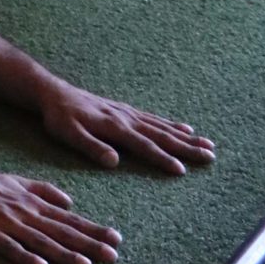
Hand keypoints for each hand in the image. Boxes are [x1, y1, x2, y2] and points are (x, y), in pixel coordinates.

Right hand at [0, 162, 120, 263]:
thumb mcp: (15, 180)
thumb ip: (43, 190)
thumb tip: (69, 201)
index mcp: (32, 202)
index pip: (69, 218)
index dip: (93, 229)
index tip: (116, 238)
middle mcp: (24, 213)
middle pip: (61, 231)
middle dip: (88, 244)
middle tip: (112, 257)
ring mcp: (6, 223)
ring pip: (40, 242)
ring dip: (64, 254)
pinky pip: (9, 248)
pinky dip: (25, 257)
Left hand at [38, 80, 215, 174]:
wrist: (53, 93)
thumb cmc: (59, 118)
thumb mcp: (69, 134)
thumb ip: (91, 147)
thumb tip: (114, 161)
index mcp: (114, 127)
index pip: (144, 146)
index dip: (162, 159)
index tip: (182, 170)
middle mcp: (126, 118)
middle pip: (161, 135)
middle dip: (187, 147)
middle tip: (211, 156)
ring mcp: (128, 113)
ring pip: (162, 126)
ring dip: (185, 136)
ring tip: (207, 144)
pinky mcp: (126, 110)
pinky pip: (154, 118)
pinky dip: (171, 124)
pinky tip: (183, 128)